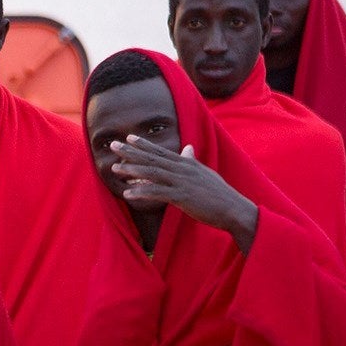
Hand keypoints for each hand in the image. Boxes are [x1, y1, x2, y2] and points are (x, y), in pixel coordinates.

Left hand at [112, 137, 258, 253]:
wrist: (233, 208)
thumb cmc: (218, 193)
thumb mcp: (203, 173)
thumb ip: (192, 161)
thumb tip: (188, 148)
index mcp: (186, 163)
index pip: (161, 151)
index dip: (144, 144)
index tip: (128, 137)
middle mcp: (182, 168)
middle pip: (152, 158)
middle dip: (131, 152)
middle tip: (113, 145)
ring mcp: (182, 182)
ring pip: (152, 173)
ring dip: (132, 170)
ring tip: (114, 168)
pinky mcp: (182, 196)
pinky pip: (157, 193)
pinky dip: (141, 192)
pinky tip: (127, 193)